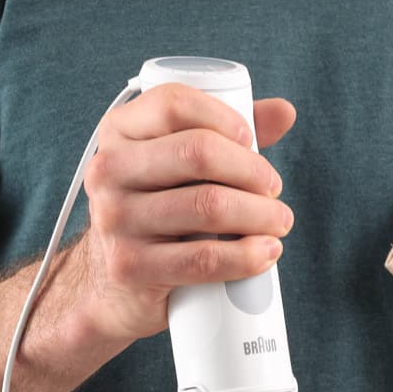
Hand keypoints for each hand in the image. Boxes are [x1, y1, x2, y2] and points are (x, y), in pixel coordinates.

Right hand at [76, 83, 296, 344]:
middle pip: (198, 153)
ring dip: (259, 215)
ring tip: (279, 222)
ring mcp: (115, 220)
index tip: (251, 143)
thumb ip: (222, 136)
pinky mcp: (130, 267)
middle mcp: (108, 170)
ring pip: (208, 206)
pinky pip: (203, 259)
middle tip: (274, 190)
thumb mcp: (176, 168)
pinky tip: (266, 253)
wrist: (116, 287)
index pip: (174, 104)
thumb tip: (284, 112)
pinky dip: (245, 256)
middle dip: (252, 171)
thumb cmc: (157, 216)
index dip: (224, 118)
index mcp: (117, 133)